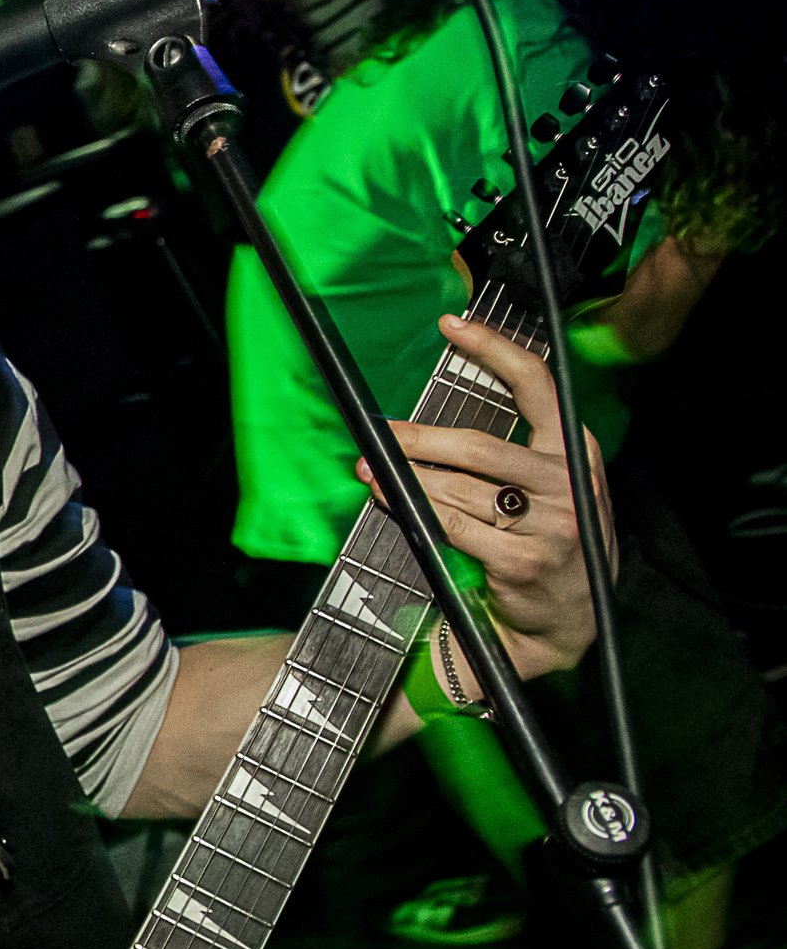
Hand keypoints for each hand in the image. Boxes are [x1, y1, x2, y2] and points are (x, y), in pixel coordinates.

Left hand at [354, 313, 609, 681]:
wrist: (568, 622)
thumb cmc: (548, 542)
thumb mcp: (554, 487)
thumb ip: (520, 449)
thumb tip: (445, 413)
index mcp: (576, 451)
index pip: (536, 384)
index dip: (492, 349)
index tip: (452, 326)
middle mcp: (568, 481)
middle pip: (480, 445)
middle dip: (420, 437)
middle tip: (381, 431)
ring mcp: (550, 523)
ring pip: (458, 489)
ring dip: (407, 479)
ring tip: (373, 469)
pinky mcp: (522, 560)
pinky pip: (453, 527)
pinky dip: (415, 512)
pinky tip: (391, 500)